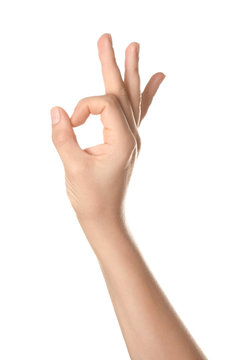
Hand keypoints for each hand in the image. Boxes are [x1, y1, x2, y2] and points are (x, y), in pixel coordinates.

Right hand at [51, 33, 164, 222]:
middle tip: (107, 37)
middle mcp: (132, 135)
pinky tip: (157, 78)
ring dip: (131, 72)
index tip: (70, 124)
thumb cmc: (91, 198)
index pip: (104, 103)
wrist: (105, 218)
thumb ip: (64, 137)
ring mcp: (132, 138)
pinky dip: (145, 94)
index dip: (82, 108)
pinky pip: (138, 112)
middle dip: (112, 63)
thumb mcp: (73, 168)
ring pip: (131, 98)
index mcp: (123, 139)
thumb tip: (56, 110)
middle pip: (122, 91)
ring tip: (134, 48)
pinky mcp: (126, 142)